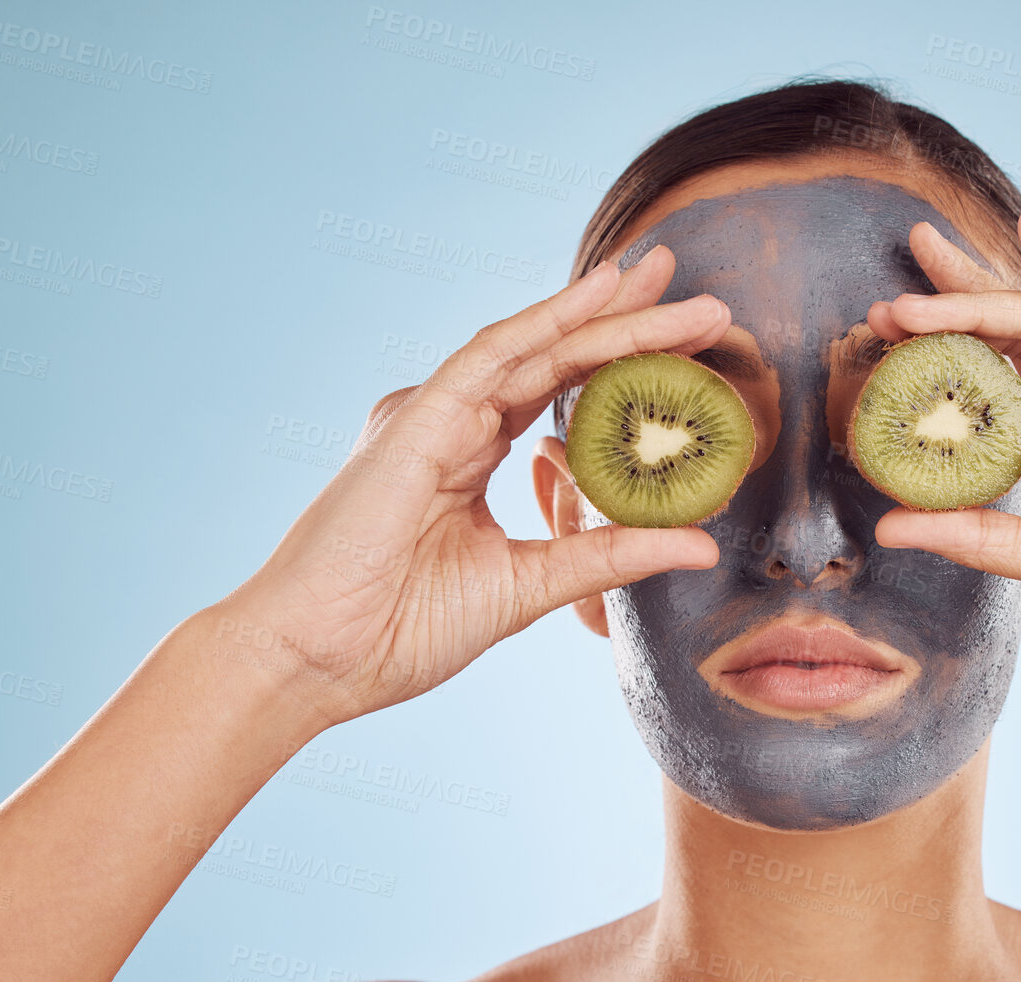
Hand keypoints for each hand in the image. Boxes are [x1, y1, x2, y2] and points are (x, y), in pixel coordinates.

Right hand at [217, 247, 728, 726]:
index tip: (694, 347)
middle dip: (631, 321)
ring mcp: (433, 416)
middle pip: (558, 358)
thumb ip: (609, 556)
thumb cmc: (398, 630)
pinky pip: (493, 355)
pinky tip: (602, 291)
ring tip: (673, 280)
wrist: (316, 661)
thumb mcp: (531, 587)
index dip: (626, 366)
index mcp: (469, 458)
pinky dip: (550, 320)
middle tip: (704, 299)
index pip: (562, 396)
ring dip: (609, 314)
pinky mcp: (417, 419)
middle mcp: (453, 424)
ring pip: (538, 348)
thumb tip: (702, 545)